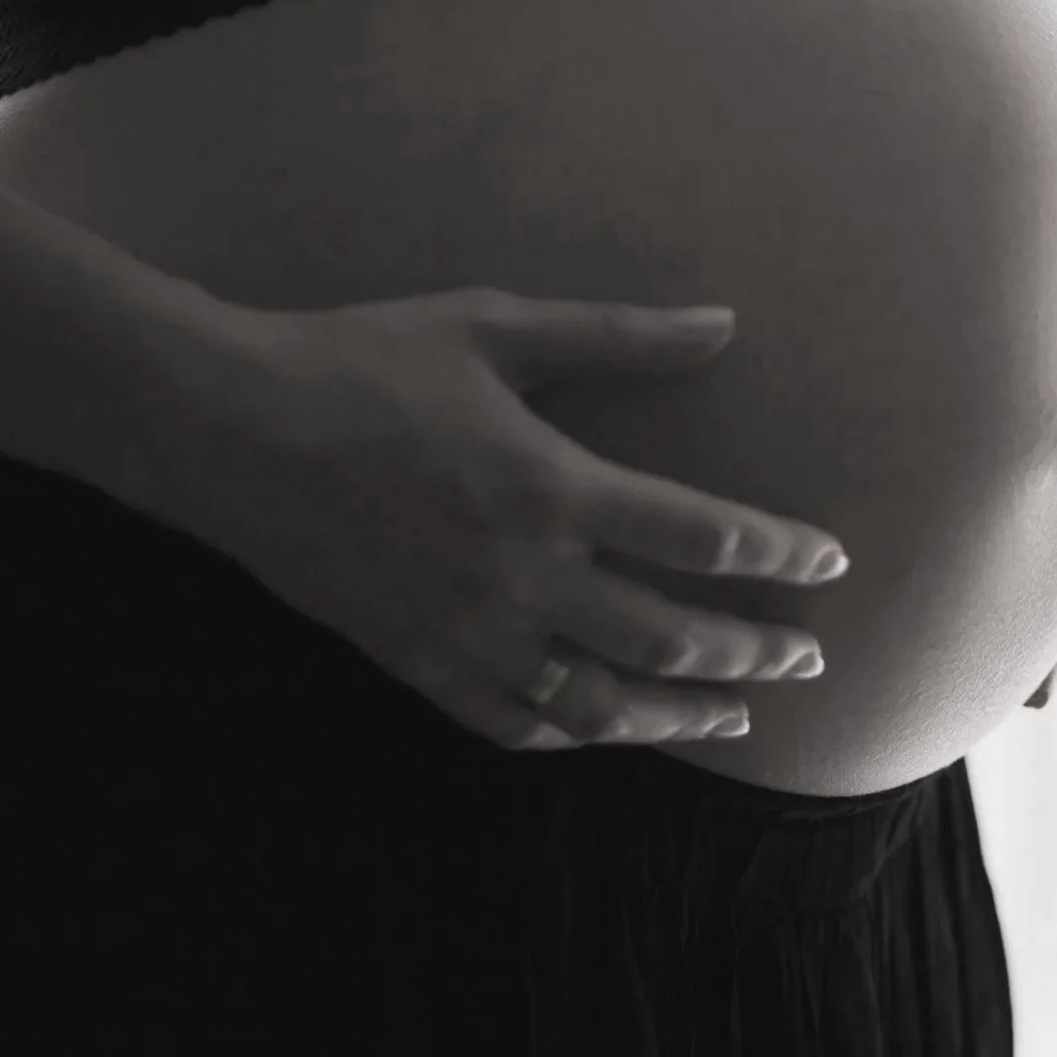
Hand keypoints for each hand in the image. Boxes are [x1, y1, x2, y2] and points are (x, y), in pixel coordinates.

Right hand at [176, 287, 849, 752]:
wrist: (225, 427)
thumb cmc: (363, 360)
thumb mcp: (495, 326)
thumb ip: (617, 335)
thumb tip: (724, 322)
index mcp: (552, 488)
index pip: (704, 537)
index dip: (780, 555)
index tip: (831, 562)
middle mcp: (522, 576)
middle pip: (671, 637)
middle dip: (754, 653)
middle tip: (811, 660)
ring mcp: (467, 632)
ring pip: (600, 702)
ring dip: (679, 713)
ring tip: (737, 717)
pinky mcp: (414, 662)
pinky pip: (511, 722)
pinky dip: (572, 734)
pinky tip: (607, 731)